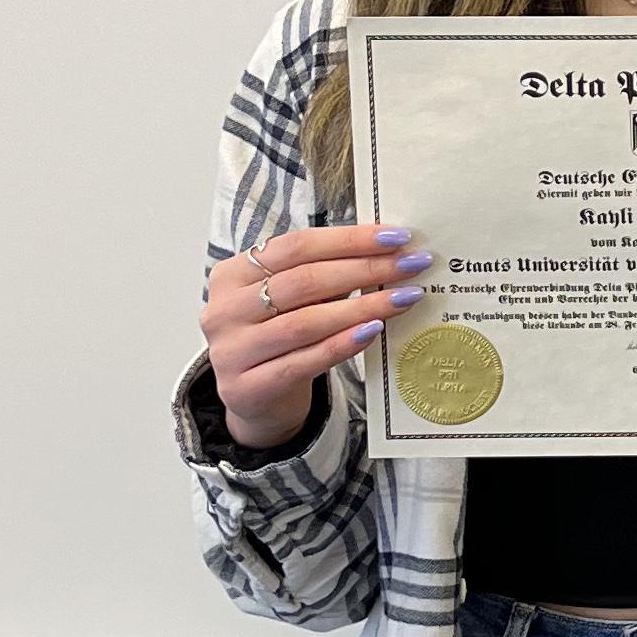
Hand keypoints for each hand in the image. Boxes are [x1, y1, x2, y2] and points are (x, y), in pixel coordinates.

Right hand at [201, 224, 432, 448]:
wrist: (255, 399)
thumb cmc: (280, 336)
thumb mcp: (290, 299)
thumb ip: (323, 273)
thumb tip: (387, 250)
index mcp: (232, 274)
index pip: (296, 246)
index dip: (349, 239)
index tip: (397, 237)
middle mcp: (224, 310)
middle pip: (304, 281)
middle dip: (365, 269)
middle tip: (412, 264)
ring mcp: (231, 351)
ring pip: (306, 322)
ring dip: (363, 306)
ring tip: (405, 296)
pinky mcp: (247, 388)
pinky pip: (303, 361)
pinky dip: (342, 344)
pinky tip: (374, 330)